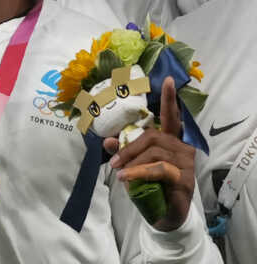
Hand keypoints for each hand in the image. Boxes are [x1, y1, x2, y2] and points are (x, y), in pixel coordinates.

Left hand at [106, 76, 195, 230]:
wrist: (166, 214)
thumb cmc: (151, 184)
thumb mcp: (134, 165)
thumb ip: (123, 150)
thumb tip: (107, 141)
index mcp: (171, 140)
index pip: (171, 116)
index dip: (168, 99)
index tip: (166, 80)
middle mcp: (182, 147)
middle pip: (152, 136)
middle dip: (128, 147)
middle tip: (113, 161)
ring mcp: (185, 163)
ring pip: (153, 152)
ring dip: (132, 161)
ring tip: (119, 173)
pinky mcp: (184, 178)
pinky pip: (158, 168)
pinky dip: (139, 172)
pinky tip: (127, 178)